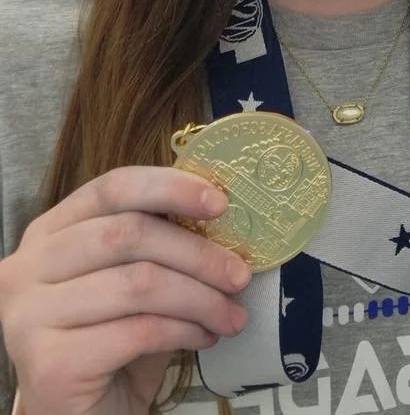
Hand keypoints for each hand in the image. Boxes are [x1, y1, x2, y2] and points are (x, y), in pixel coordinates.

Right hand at [0, 166, 251, 414]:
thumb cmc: (112, 340)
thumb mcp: (133, 279)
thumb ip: (160, 244)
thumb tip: (221, 214)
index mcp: (50, 231)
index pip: (112, 187)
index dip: (170, 188)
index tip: (221, 202)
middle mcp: (27, 268)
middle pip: (128, 235)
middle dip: (197, 253)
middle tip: (240, 274)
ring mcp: (29, 316)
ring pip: (138, 284)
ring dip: (200, 298)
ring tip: (231, 315)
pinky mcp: (49, 363)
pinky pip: (137, 331)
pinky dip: (184, 331)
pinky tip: (204, 338)